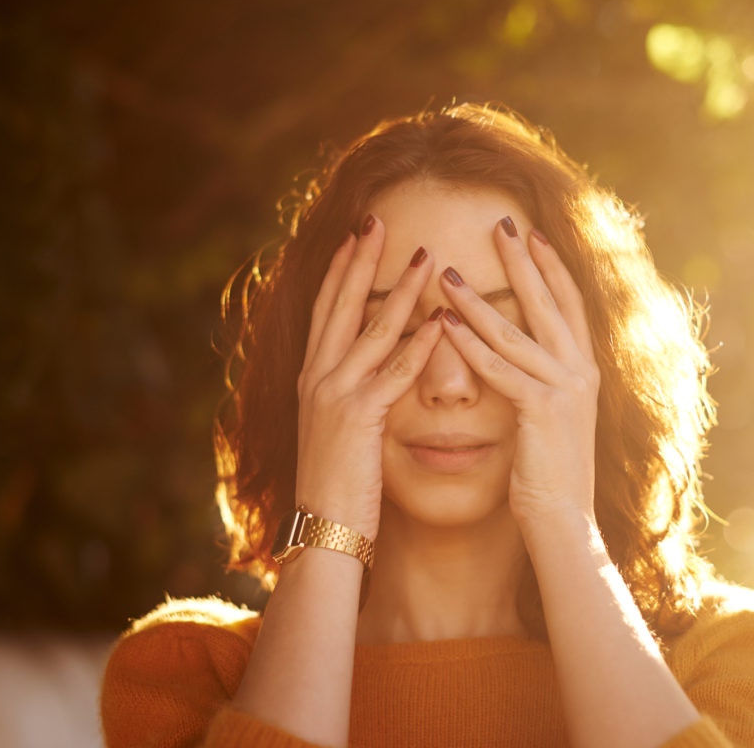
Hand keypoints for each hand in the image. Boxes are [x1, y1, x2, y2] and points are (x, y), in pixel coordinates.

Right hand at [294, 216, 442, 539]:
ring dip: (400, 290)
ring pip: (370, 330)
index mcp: (312, 380)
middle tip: (377, 219)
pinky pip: (393, 373)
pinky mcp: (358, 419)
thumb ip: (349, 396)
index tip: (356, 237)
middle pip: (339, 306)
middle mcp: (317, 380)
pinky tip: (441, 321)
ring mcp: (334, 397)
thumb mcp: (335, 432)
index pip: (324, 312)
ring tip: (426, 255)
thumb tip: (366, 374)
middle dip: (359, 260)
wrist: (321, 533)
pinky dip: (419, 345)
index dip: (339, 272)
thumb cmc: (336, 488)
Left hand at [437, 219, 600, 527]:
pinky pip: (499, 367)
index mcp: (585, 371)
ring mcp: (564, 389)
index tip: (532, 235)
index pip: (570, 305)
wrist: (565, 521)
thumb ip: (546, 382)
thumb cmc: (550, 474)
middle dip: (523, 261)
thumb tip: (528, 357)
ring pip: (515, 331)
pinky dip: (469, 343)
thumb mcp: (555, 418)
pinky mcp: (541, 410)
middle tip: (501, 224)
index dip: (551, 267)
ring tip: (447, 270)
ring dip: (478, 299)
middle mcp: (580, 373)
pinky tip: (444, 322)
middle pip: (549, 303)